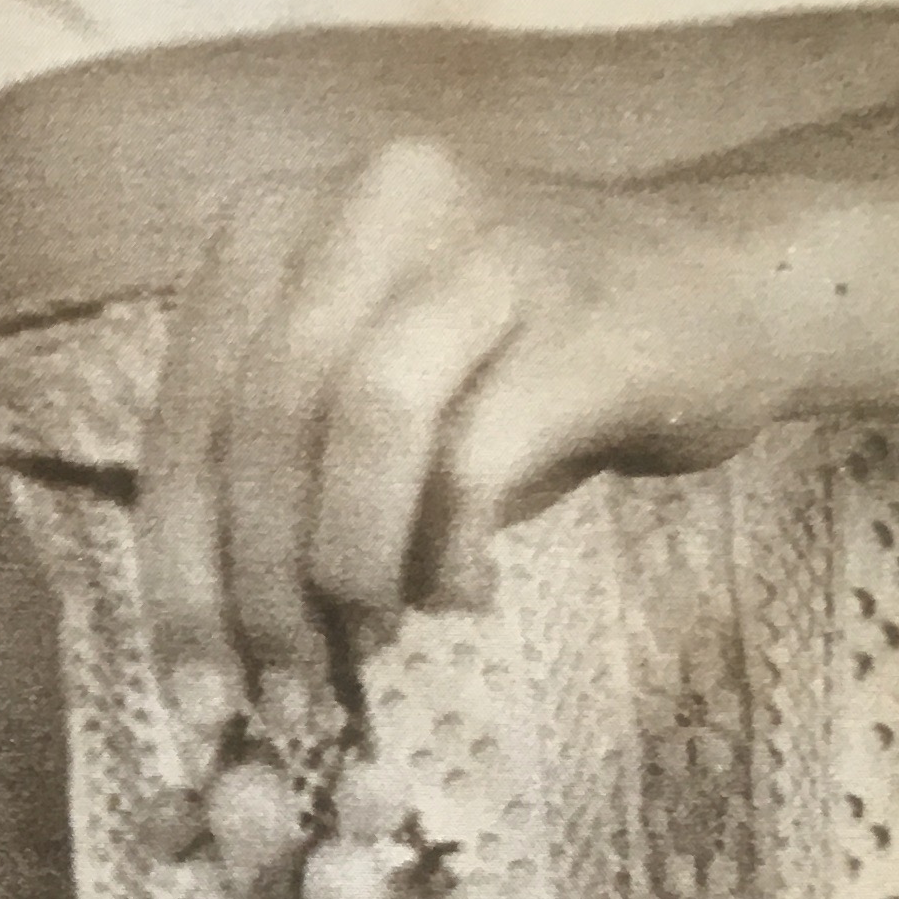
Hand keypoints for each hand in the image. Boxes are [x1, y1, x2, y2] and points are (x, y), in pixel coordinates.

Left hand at [136, 138, 795, 716]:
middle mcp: (366, 205)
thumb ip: (280, 485)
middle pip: (264, 419)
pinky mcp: (580, 316)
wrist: (720, 289)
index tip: (192, 693)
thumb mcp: (364, 398)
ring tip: (370, 632)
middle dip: (258, 582)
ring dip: (346, 562)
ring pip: (359, 422)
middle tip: (287, 685)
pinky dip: (445, 549)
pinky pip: (473, 456)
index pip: (188, 415)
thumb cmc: (511, 367)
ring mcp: (480, 247)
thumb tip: (217, 650)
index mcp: (273, 224)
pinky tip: (460, 590)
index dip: (178, 570)